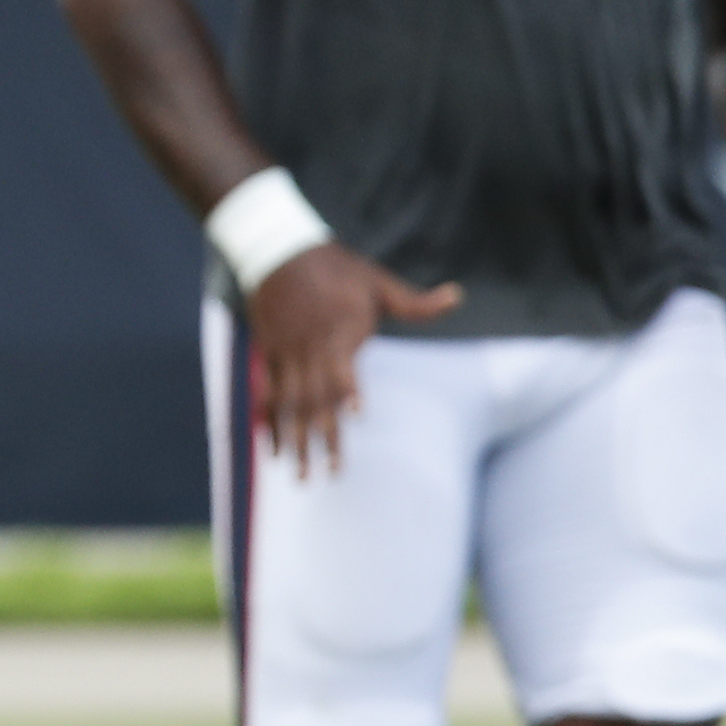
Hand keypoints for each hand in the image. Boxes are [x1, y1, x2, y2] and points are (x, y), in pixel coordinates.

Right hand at [241, 243, 460, 471]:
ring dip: (294, 442)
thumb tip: (458, 296)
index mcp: (341, 329)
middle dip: (322, 438)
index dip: (348, 389)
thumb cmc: (337, 267)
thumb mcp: (378, 281)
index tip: (358, 415)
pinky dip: (268, 424)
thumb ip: (415, 302)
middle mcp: (312, 345)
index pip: (344, 365)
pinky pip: (267, 395)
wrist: (279, 250)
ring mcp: (287, 351)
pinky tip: (272, 451)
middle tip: (330, 474)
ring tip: (299, 475)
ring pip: (288, 404)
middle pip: (315, 398)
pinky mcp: (268, 354)